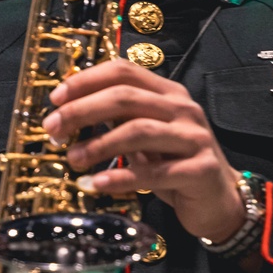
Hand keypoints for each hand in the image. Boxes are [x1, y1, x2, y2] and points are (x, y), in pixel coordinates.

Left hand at [42, 59, 246, 243]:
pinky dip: (120, 178)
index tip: (56, 99)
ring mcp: (194, 138)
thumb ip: (118, 120)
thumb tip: (69, 111)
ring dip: (99, 144)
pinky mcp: (200, 170)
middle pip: (126, 98)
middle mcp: (183, 109)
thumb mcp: (145, 137)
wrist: (219, 201)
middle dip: (83, 111)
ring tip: (73, 158)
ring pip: (138, 131)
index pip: (124, 71)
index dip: (86, 80)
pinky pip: (154, 173)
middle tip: (53, 129)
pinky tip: (97, 184)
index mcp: (168, 94)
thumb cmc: (175, 167)